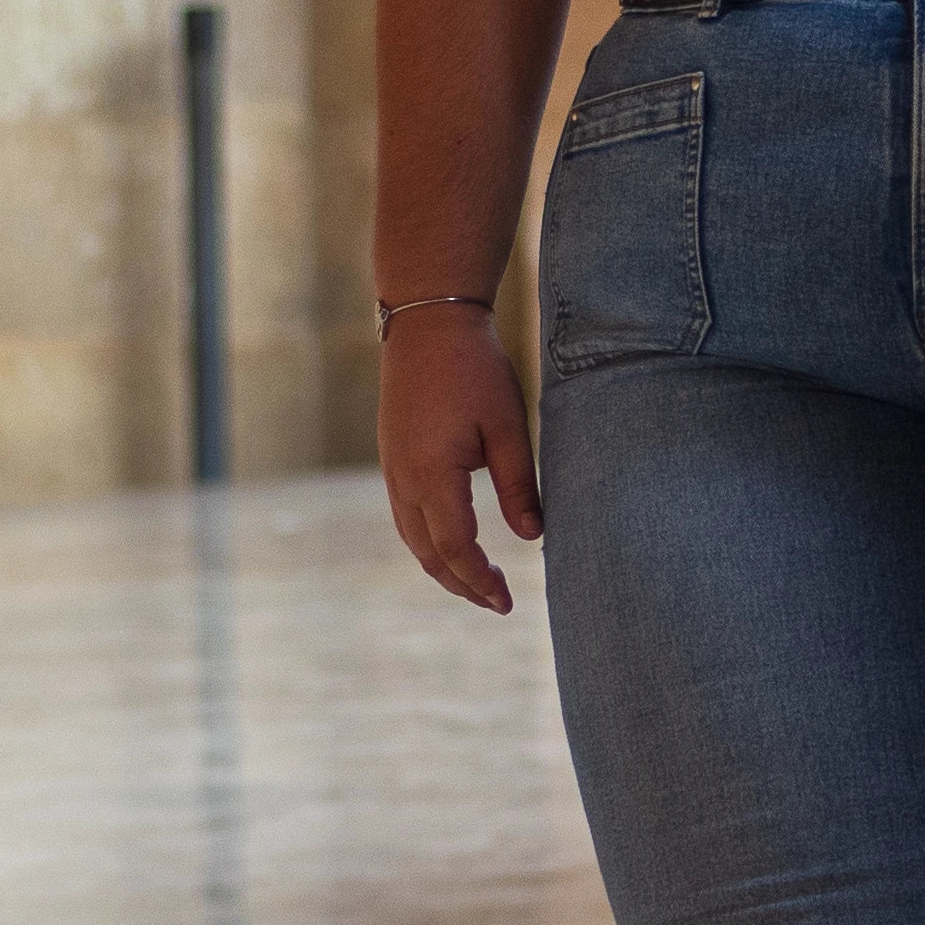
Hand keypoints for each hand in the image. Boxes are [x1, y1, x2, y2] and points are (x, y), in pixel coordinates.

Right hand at [379, 307, 543, 610]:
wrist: (427, 321)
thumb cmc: (474, 368)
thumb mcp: (507, 424)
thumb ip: (518, 484)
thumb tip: (532, 538)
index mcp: (432, 476)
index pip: (456, 549)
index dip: (481, 581)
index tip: (508, 602)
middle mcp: (403, 480)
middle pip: (429, 554)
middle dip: (462, 585)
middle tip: (497, 603)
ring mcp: (392, 469)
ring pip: (413, 538)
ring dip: (443, 567)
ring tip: (477, 583)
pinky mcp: (393, 457)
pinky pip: (406, 516)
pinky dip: (429, 542)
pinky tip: (452, 543)